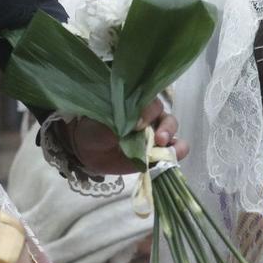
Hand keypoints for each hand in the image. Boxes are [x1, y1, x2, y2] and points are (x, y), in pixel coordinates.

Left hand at [70, 97, 188, 172]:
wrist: (87, 150)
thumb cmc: (95, 128)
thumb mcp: (105, 119)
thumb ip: (123, 119)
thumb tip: (140, 124)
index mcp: (139, 105)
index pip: (153, 104)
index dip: (150, 113)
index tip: (138, 125)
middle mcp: (151, 119)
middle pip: (168, 120)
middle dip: (167, 129)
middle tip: (159, 140)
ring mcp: (155, 137)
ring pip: (174, 136)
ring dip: (176, 143)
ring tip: (167, 151)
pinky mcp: (155, 155)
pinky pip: (171, 154)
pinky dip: (175, 156)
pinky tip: (169, 159)